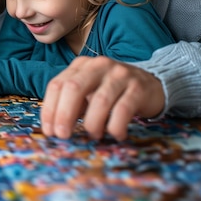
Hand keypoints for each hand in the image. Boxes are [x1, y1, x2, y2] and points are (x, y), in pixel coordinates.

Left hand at [41, 56, 164, 140]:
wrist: (151, 84)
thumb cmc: (112, 92)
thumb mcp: (89, 91)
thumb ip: (72, 103)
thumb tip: (54, 127)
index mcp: (81, 65)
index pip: (57, 84)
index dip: (50, 109)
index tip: (49, 130)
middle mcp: (98, 66)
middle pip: (74, 88)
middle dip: (64, 114)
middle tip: (63, 135)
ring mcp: (119, 74)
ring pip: (99, 100)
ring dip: (92, 123)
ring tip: (93, 135)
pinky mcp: (138, 88)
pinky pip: (123, 109)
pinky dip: (115, 126)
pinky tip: (115, 134)